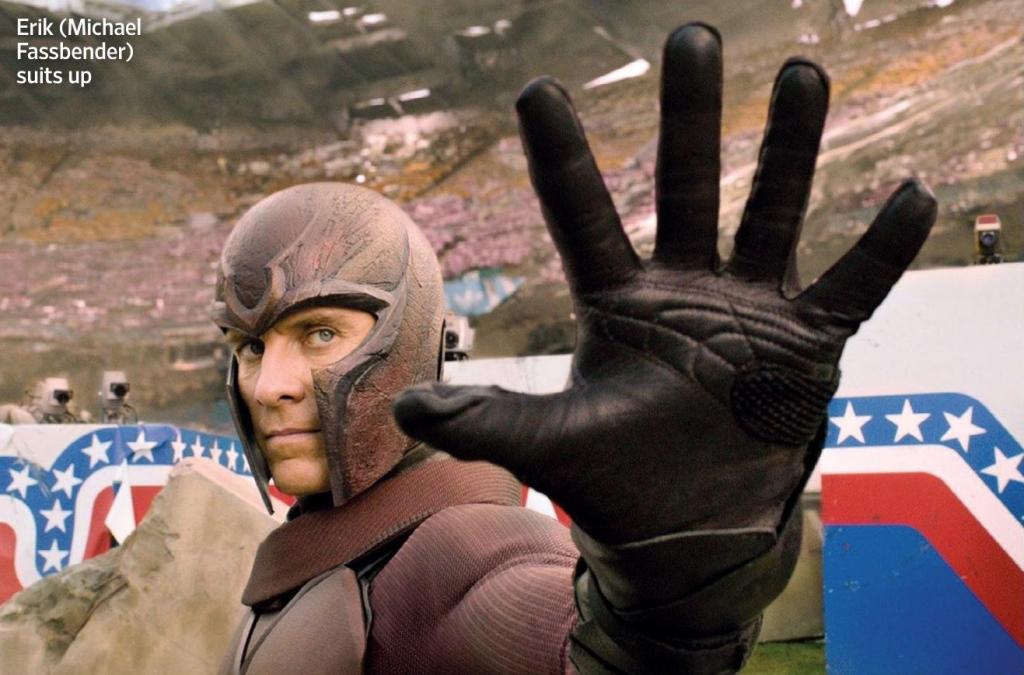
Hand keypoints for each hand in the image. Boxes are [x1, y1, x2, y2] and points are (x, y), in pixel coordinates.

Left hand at [394, 24, 935, 546]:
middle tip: (693, 37)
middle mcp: (683, 289)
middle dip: (690, 115)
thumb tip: (408, 405)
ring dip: (790, 149)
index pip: (583, 214)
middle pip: (685, 185)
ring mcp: (750, 310)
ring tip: (803, 74)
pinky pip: (852, 287)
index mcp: (617, 303)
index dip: (562, 155)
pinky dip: (881, 249)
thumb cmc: (615, 485)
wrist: (687, 532)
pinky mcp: (807, 345)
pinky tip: (913, 194)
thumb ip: (488, 421)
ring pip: (772, 212)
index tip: (540, 89)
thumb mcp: (552, 447)